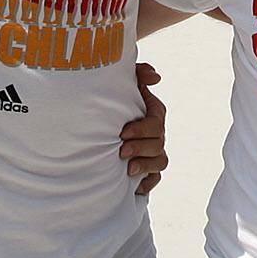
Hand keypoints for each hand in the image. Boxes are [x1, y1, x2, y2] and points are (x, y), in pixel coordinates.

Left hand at [120, 62, 167, 194]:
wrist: (96, 133)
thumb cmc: (112, 105)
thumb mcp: (123, 86)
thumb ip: (138, 73)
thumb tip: (155, 76)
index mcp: (151, 113)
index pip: (156, 120)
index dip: (142, 129)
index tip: (123, 132)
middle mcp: (156, 133)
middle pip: (158, 142)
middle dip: (140, 147)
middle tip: (120, 150)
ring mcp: (154, 152)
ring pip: (160, 160)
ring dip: (145, 164)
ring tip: (128, 168)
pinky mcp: (148, 170)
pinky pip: (155, 179)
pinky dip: (147, 182)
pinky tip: (135, 184)